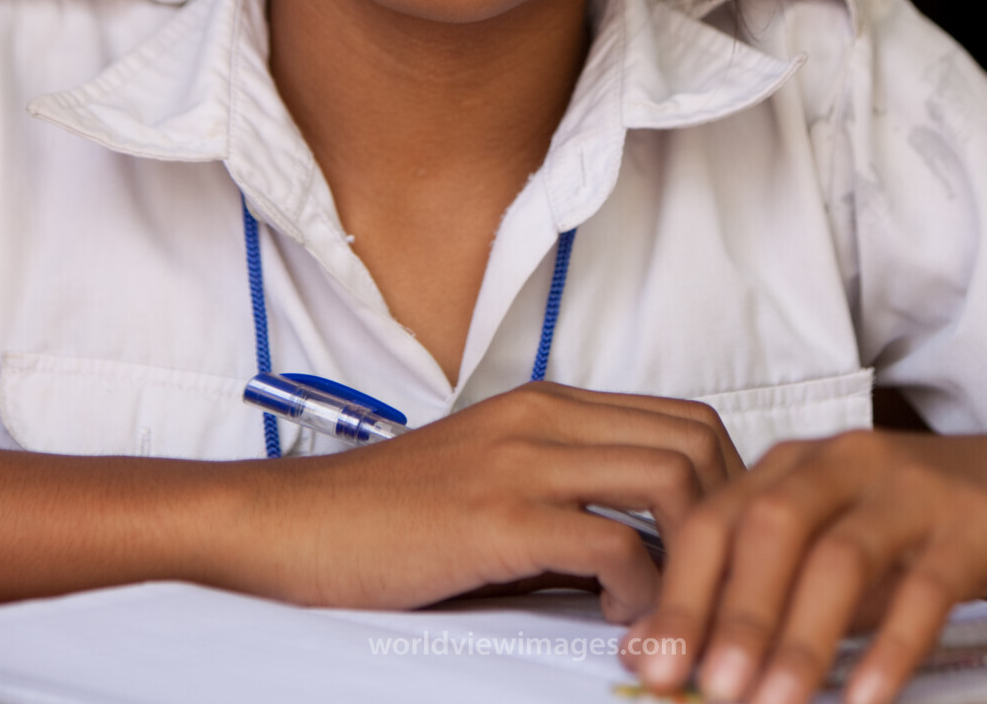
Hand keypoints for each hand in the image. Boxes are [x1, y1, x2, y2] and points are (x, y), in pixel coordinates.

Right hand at [220, 381, 741, 615]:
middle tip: (719, 589)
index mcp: (548, 404)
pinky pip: (615, 544)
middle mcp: (544, 416)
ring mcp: (521, 460)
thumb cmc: (392, 519)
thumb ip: (567, 494)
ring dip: (697, 560)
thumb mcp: (492, 480)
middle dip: (730, 522)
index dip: (727, 487)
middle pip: (696, 441)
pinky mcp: (497, 516)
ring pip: (671, 481)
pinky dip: (642, 593)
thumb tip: (647, 553)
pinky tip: (621, 622)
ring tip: (678, 613)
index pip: (684, 419)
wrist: (295, 526)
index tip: (726, 554)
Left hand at [623, 430, 986, 703]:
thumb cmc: (891, 522)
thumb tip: (651, 649)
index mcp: (790, 465)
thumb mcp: (818, 538)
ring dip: (802, 637)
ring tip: (772, 703)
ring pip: (842, 557)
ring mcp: (907, 492)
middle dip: (736, 612)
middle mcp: (841, 464)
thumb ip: (749, 586)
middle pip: (772, 526)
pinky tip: (864, 698)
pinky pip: (925, 589)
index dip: (680, 592)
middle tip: (712, 687)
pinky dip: (890, 647)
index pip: (717, 519)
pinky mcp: (965, 530)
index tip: (651, 664)